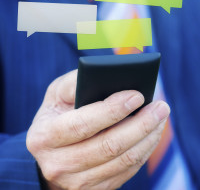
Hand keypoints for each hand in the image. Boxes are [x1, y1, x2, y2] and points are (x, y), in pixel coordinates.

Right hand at [26, 70, 169, 189]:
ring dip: (147, 137)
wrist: (49, 150)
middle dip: (140, 124)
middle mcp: (58, 163)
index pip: (83, 124)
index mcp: (45, 136)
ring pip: (122, 161)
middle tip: (160, 106)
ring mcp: (76, 182)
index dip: (112, 110)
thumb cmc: (57, 113)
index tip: (137, 95)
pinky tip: (151, 134)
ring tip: (160, 117)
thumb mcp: (57, 93)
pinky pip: (126, 171)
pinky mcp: (93, 189)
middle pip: (108, 146)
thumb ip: (75, 83)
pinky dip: (143, 151)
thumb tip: (107, 77)